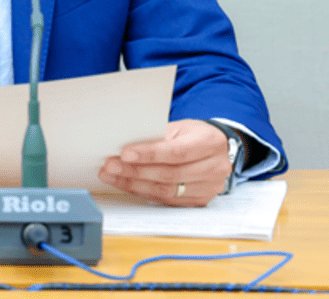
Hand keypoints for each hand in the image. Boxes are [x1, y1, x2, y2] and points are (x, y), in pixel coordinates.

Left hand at [97, 119, 229, 206]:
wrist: (217, 150)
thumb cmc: (195, 135)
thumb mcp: (181, 127)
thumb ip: (158, 137)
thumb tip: (126, 147)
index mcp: (210, 143)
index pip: (176, 152)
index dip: (149, 154)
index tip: (125, 153)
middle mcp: (214, 168)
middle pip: (169, 174)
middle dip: (136, 171)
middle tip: (111, 165)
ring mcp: (209, 188)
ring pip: (166, 190)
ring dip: (135, 184)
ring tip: (112, 175)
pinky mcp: (200, 201)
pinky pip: (166, 200)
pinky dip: (144, 192)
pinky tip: (127, 184)